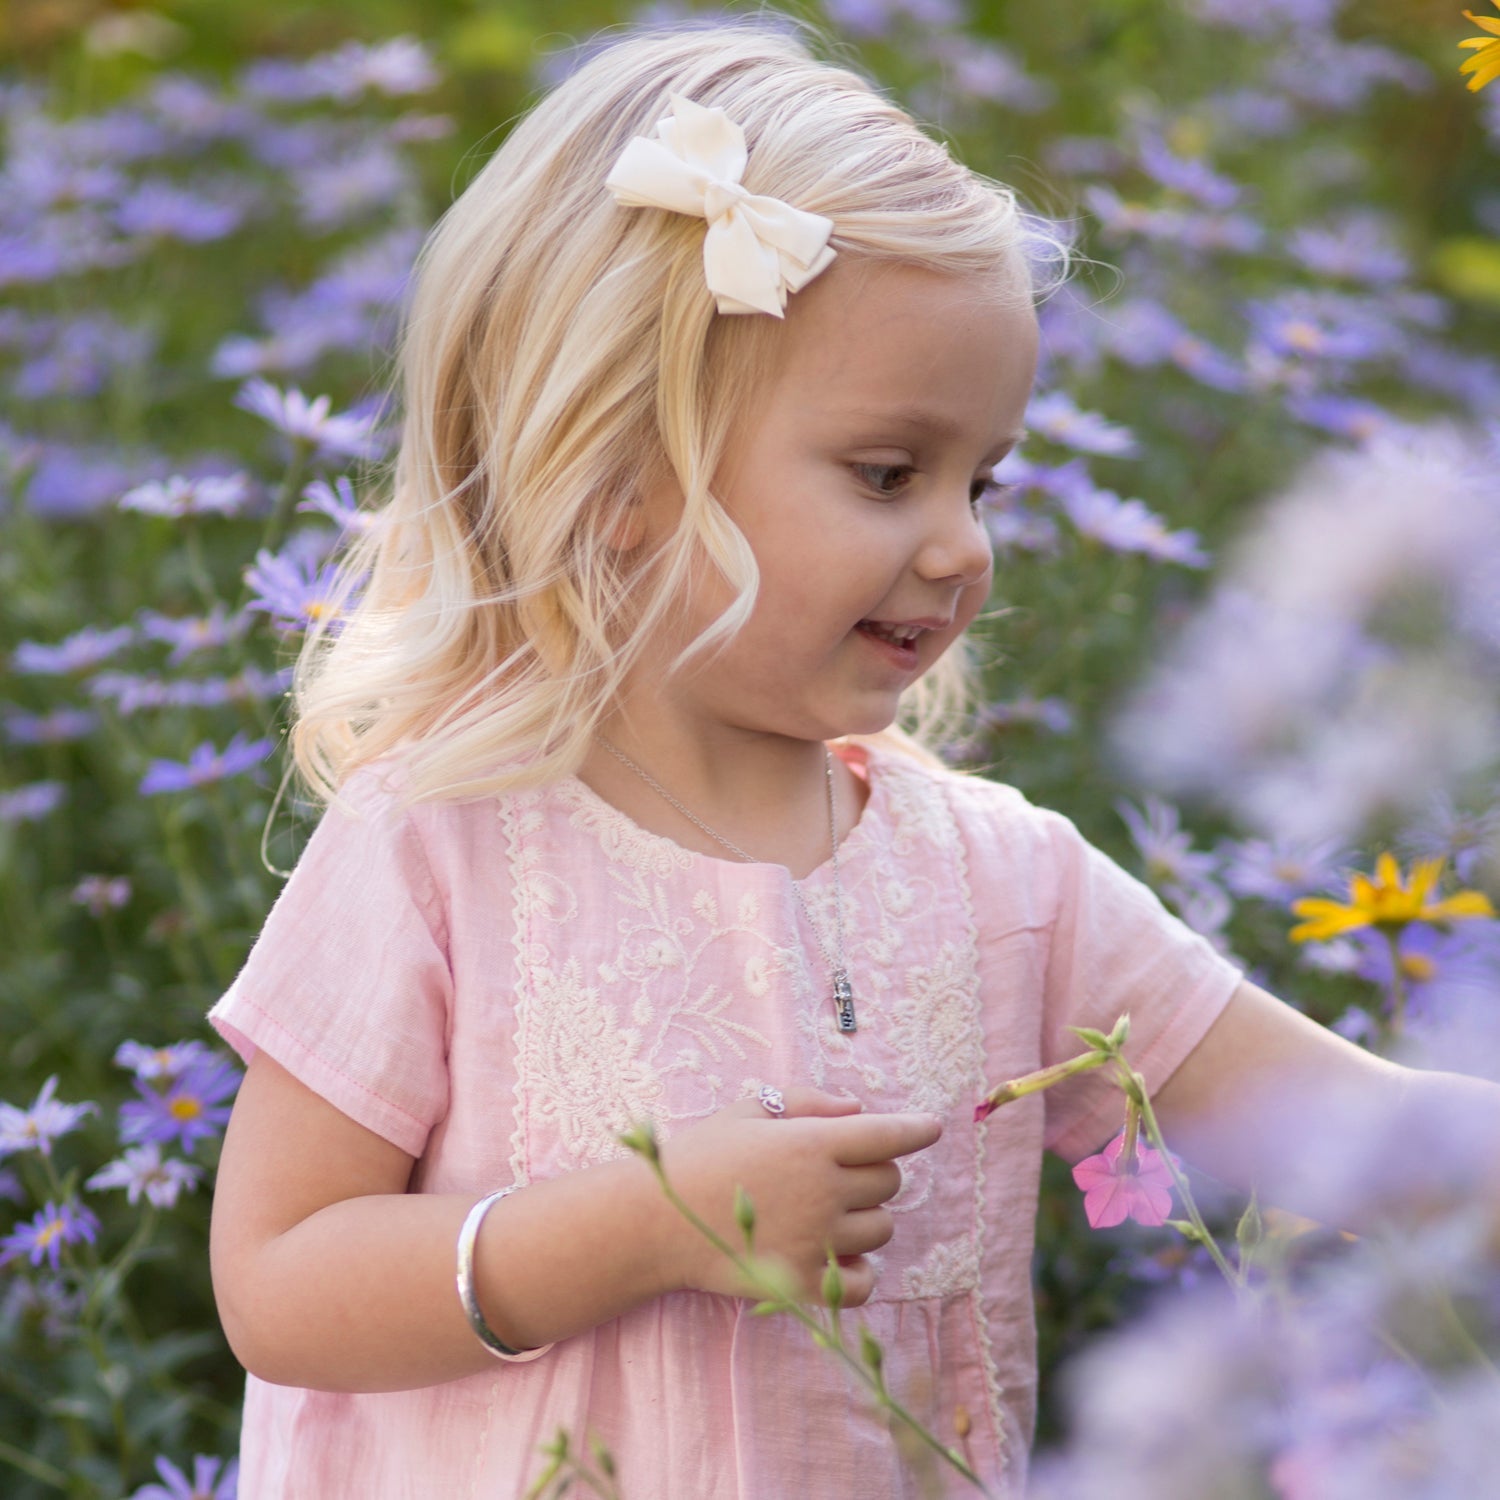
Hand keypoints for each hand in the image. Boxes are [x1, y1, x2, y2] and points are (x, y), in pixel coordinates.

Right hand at [656, 1088, 942, 1306]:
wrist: (655, 1220)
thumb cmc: (701, 1155)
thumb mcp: (750, 1110)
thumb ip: (808, 1104)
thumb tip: (858, 1110)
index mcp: (812, 1142)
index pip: (887, 1134)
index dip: (916, 1129)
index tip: (932, 1127)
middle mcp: (823, 1190)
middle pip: (889, 1182)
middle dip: (877, 1173)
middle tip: (843, 1172)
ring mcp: (817, 1239)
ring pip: (881, 1230)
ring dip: (867, 1219)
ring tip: (829, 1213)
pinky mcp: (803, 1282)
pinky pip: (863, 1284)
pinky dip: (860, 1273)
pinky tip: (839, 1259)